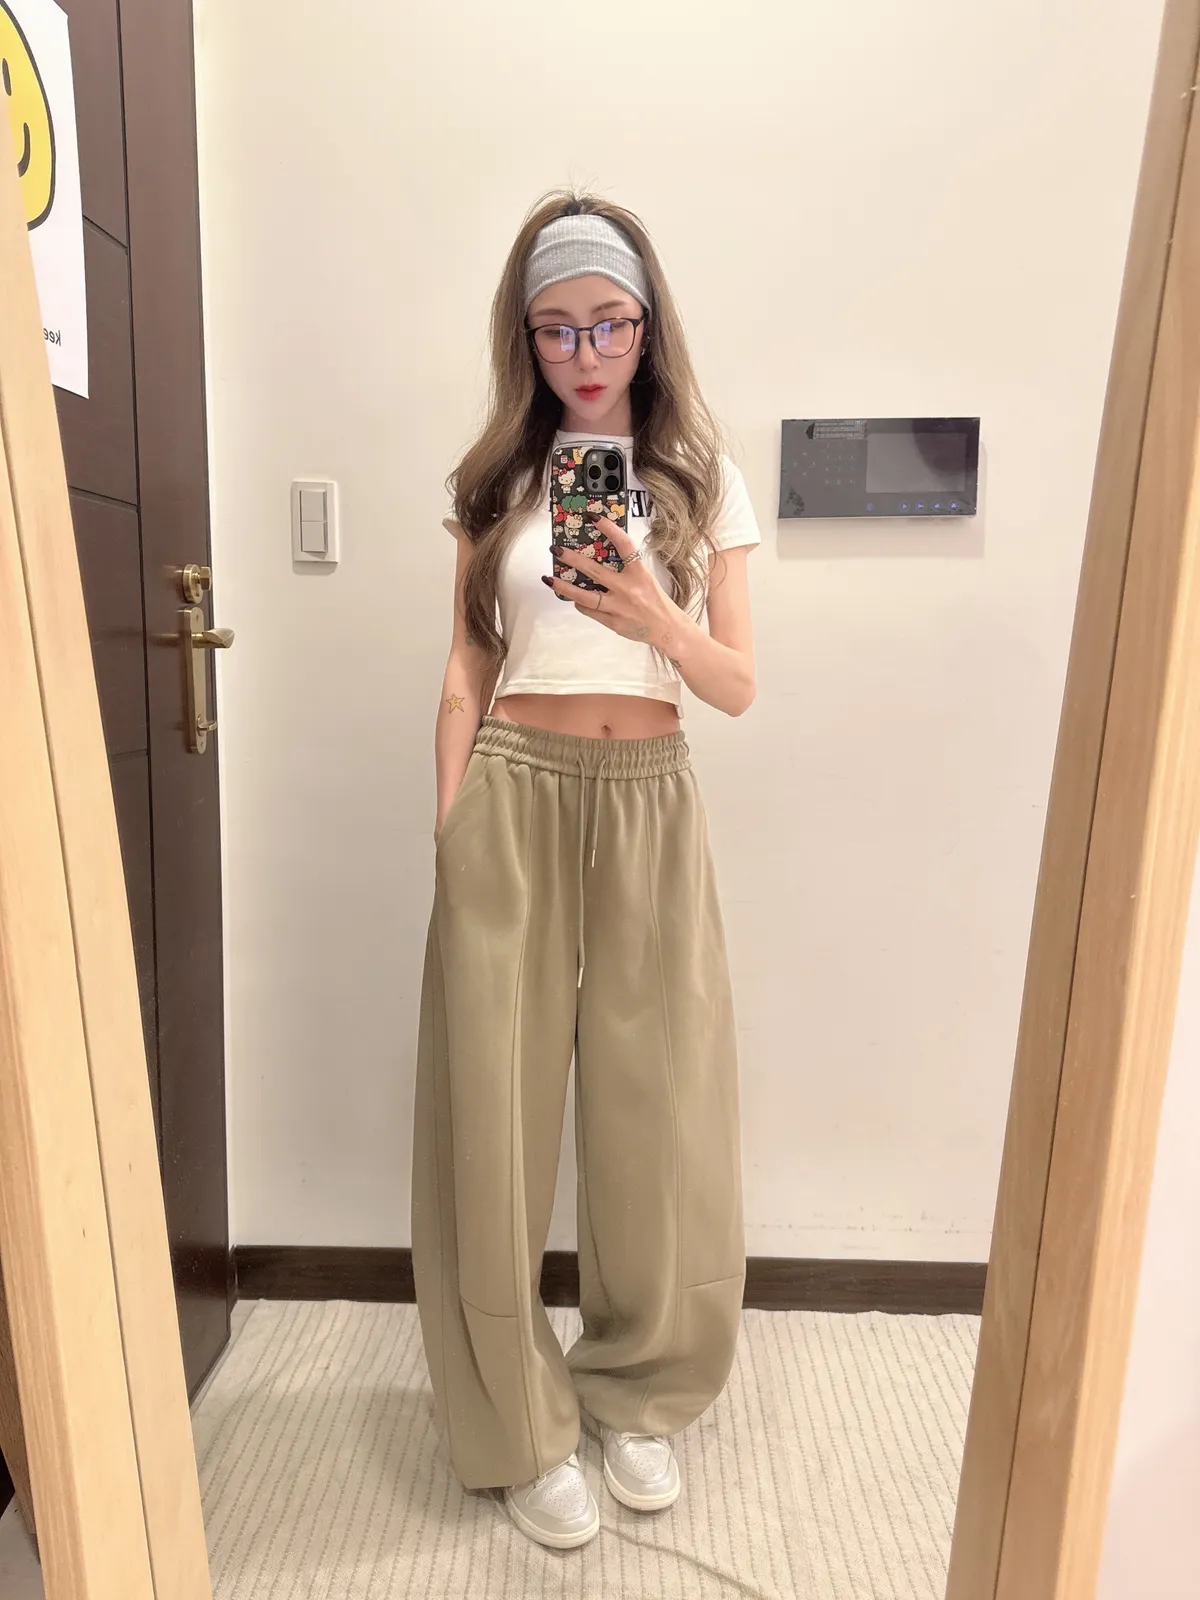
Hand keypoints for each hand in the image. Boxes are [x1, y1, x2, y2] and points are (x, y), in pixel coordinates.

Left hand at [544, 515, 676, 643]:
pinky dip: (580, 603)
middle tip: (556, 549)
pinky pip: (590, 610)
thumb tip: (600, 555)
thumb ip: (627, 568)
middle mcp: (628, 589)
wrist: (666, 628)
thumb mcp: (645, 578)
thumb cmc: (655, 600)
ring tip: (549, 579)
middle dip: (572, 559)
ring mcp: (618, 607)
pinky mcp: (612, 622)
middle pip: (594, 571)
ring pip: (584, 596)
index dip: (608, 528)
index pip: (624, 545)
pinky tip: (574, 598)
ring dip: (564, 587)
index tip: (593, 517)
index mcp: (639, 573)